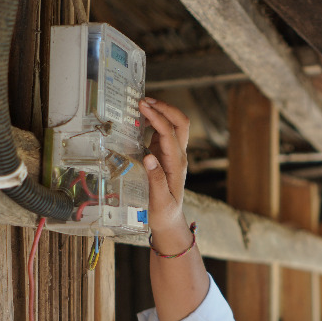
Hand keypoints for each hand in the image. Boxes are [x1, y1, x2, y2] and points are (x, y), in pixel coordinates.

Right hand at [138, 97, 190, 234]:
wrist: (169, 220)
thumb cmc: (163, 212)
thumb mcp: (159, 200)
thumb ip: (155, 179)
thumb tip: (149, 157)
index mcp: (176, 164)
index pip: (170, 133)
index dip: (157, 117)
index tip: (143, 106)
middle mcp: (178, 155)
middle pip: (180, 122)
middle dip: (165, 107)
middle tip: (144, 100)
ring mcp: (173, 154)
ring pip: (174, 124)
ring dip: (161, 111)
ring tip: (142, 103)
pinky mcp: (165, 155)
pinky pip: (163, 132)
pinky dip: (154, 121)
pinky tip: (141, 117)